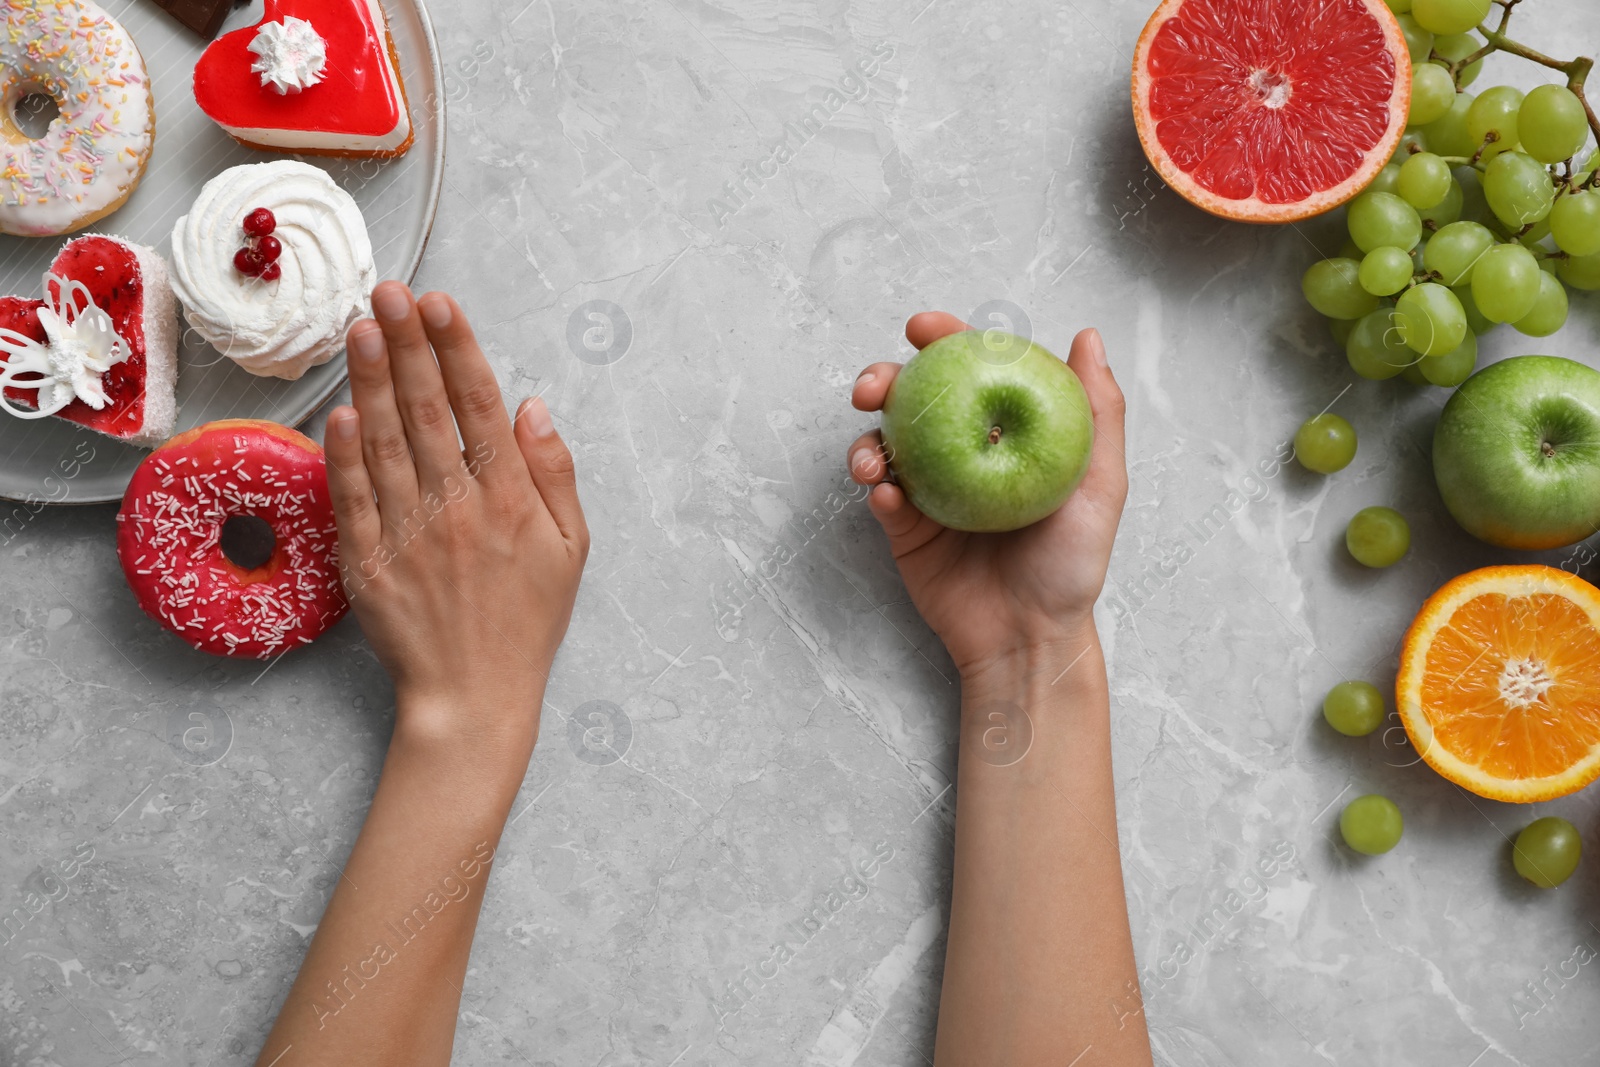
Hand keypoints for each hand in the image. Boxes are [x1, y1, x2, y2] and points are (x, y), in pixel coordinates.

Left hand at [324, 282, 587, 747]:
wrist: (473, 695)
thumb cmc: (527, 621)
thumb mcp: (571, 549)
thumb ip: (554, 475)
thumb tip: (532, 409)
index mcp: (510, 500)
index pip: (479, 407)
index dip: (458, 348)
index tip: (441, 303)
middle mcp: (457, 507)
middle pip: (427, 409)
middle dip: (407, 342)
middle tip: (389, 291)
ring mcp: (408, 533)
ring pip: (386, 440)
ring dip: (372, 379)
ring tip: (360, 327)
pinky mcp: (368, 561)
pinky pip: (351, 496)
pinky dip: (343, 452)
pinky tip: (340, 409)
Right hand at [847, 313, 1126, 677]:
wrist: (1032, 637)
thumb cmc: (1071, 565)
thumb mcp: (1100, 485)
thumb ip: (1096, 411)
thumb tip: (1086, 338)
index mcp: (1004, 432)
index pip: (969, 370)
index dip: (944, 339)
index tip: (923, 328)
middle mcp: (961, 453)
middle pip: (913, 399)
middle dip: (883, 379)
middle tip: (874, 386)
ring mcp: (928, 490)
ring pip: (884, 443)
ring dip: (867, 438)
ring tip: (872, 456)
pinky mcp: (903, 529)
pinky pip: (880, 498)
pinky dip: (876, 488)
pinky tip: (886, 493)